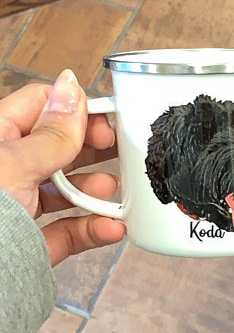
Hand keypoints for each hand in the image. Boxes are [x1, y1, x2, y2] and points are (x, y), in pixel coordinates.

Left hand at [0, 70, 125, 265]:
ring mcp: (21, 208)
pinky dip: (94, 229)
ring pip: (67, 191)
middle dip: (94, 151)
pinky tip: (112, 228)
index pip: (42, 107)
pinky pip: (70, 231)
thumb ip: (51, 133)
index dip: (79, 110)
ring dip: (97, 192)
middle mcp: (8, 171)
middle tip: (123, 152)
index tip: (111, 122)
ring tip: (114, 193)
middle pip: (60, 148)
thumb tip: (72, 89)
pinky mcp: (34, 243)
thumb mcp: (14, 165)